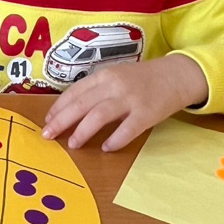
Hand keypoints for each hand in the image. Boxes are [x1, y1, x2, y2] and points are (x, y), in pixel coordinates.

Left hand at [41, 54, 207, 151]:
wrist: (176, 75)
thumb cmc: (141, 80)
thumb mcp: (115, 77)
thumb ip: (96, 90)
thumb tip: (69, 111)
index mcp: (103, 75)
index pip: (74, 92)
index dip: (58, 107)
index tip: (47, 121)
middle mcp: (114, 85)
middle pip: (81, 104)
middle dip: (61, 121)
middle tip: (48, 135)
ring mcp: (130, 99)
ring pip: (99, 115)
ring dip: (82, 131)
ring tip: (73, 144)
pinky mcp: (146, 113)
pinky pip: (127, 129)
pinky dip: (114, 140)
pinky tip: (106, 148)